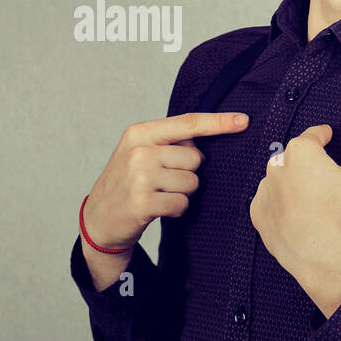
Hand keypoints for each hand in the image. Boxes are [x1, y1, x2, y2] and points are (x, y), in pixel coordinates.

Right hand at [83, 111, 249, 252]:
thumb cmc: (125, 183)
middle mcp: (139, 151)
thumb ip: (168, 143)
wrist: (97, 220)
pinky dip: (176, 209)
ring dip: (182, 193)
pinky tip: (158, 209)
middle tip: (164, 182)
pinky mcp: (143, 202)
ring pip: (191, 182)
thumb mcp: (138, 153)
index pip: (187, 123)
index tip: (243, 120)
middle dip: (188, 173)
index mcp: (139, 133)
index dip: (218, 122)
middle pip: (195, 159)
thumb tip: (202, 144)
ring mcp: (140, 177)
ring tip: (158, 195)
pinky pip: (182, 203)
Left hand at [250, 124, 340, 315]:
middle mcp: (277, 165)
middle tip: (326, 182)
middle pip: (295, 159)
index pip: (313, 135)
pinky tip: (298, 217)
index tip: (326, 133)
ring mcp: (264, 189)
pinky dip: (282, 206)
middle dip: (309, 166)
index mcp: (301, 151)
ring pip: (281, 180)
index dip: (322, 133)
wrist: (319, 252)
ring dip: (294, 186)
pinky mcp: (258, 211)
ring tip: (313, 205)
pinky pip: (271, 202)